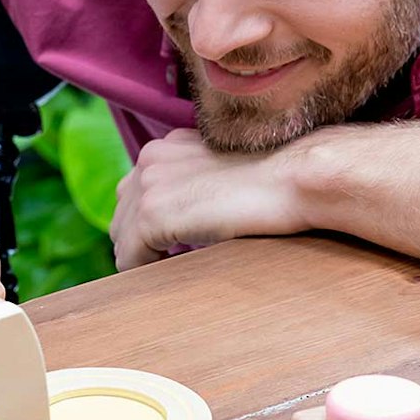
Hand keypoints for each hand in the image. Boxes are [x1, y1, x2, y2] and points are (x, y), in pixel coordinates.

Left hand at [110, 129, 308, 269]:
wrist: (298, 176)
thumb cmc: (278, 180)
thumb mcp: (224, 173)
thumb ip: (196, 185)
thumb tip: (186, 217)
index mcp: (166, 146)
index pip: (136, 192)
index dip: (150, 223)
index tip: (171, 244)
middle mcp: (150, 158)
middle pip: (122, 213)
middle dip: (140, 240)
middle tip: (170, 262)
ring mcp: (149, 185)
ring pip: (121, 236)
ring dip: (142, 256)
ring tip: (172, 269)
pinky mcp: (154, 214)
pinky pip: (128, 255)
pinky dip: (143, 270)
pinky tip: (170, 273)